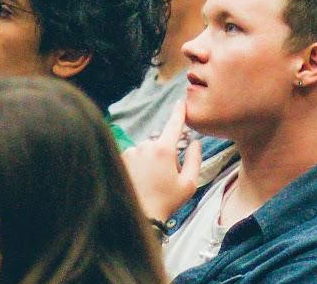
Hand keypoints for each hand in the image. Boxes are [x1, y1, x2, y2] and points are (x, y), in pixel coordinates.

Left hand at [119, 105, 203, 221]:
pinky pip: (133, 157)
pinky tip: (138, 181)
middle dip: (163, 156)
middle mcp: (145, 146)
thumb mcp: (189, 183)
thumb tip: (195, 143)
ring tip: (149, 183)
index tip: (180, 102)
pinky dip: (137, 166)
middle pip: (159, 143)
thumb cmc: (167, 201)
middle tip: (164, 178)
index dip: (178, 112)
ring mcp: (130, 152)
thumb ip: (195, 160)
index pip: (174, 125)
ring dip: (149, 161)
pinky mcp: (120, 159)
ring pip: (145, 151)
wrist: (140, 215)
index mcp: (164, 149)